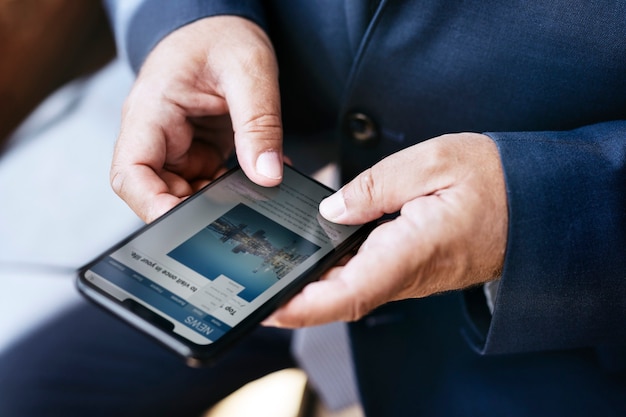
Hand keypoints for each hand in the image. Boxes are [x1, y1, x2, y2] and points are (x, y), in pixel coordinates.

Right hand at [110, 16, 282, 222]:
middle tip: (236, 214)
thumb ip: (258, 123)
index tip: (184, 224)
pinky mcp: (196, 151)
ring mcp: (177, 146)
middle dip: (194, 211)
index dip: (151, 206)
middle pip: (158, 192)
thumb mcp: (248, 71)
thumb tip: (267, 175)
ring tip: (251, 195)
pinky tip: (254, 182)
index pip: (131, 173)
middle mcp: (156, 135)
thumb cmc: (221, 36)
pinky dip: (230, 189)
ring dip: (217, 202)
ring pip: (185, 194)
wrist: (220, 26)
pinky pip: (206, 183)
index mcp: (151, 111)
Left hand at [265, 133, 507, 326]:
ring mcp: (405, 275)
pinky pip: (361, 277)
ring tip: (267, 268)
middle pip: (337, 298)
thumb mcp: (433, 163)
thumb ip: (376, 185)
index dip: (303, 306)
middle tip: (249, 284)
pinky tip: (309, 253)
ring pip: (346, 290)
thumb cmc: (493, 181)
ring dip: (307, 287)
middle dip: (291, 298)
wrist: (533, 205)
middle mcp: (405, 274)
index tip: (268, 307)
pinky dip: (329, 271)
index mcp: (410, 251)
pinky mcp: (405, 267)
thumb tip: (331, 210)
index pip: (347, 293)